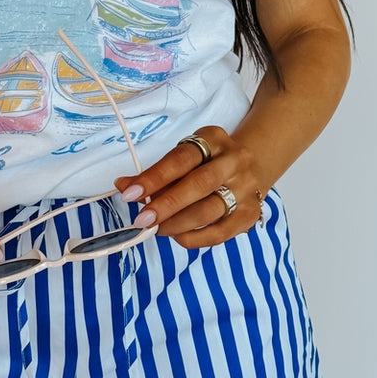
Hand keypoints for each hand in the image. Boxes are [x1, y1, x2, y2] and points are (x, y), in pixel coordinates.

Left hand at [114, 126, 263, 248]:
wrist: (252, 166)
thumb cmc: (207, 163)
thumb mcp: (184, 158)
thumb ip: (155, 174)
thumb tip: (124, 186)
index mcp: (214, 139)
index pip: (181, 159)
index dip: (154, 177)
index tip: (129, 193)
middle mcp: (235, 160)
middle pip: (199, 184)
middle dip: (167, 204)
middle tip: (143, 220)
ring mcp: (246, 187)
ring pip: (210, 209)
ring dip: (178, 223)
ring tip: (157, 229)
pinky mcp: (251, 213)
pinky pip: (221, 232)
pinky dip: (195, 238)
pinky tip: (178, 236)